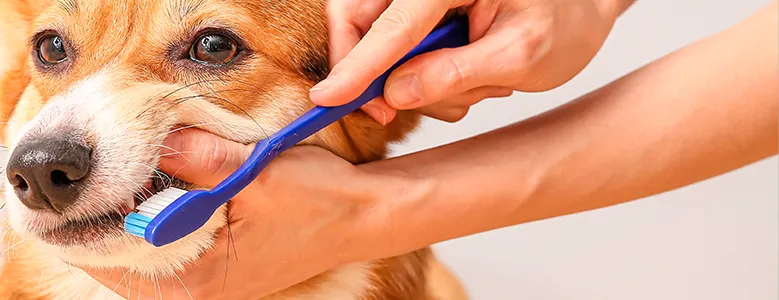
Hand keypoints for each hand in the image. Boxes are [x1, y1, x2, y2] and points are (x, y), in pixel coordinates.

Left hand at [77, 129, 386, 299]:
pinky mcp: (212, 274)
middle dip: (95, 219)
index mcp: (198, 280)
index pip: (111, 259)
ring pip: (135, 257)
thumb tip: (147, 137)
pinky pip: (160, 253)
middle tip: (73, 181)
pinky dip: (146, 224)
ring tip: (105, 182)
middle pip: (116, 261)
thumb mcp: (254, 171)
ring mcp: (203, 287)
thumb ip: (197, 156)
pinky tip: (143, 193)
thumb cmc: (316, 200)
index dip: (79, 223)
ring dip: (120, 220)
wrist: (362, 218)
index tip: (58, 193)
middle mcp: (195, 293)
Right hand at [312, 0, 631, 122]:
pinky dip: (415, 73)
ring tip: (469, 86)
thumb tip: (395, 93)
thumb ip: (455, 74)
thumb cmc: (563, 24)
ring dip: (405, 77)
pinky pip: (389, 44)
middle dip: (368, 70)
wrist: (581, 11)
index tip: (327, 99)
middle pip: (358, 17)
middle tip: (387, 111)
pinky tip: (462, 76)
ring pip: (373, 37)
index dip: (356, 65)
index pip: (392, 23)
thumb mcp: (521, 57)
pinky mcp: (414, 10)